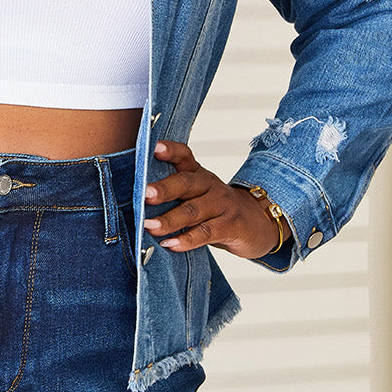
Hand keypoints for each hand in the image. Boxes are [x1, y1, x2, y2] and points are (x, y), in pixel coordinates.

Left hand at [143, 139, 288, 259]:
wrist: (257, 224)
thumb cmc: (216, 210)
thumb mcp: (198, 195)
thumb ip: (174, 196)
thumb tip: (134, 205)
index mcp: (198, 174)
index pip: (184, 156)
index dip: (171, 151)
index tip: (154, 148)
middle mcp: (210, 185)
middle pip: (186, 183)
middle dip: (164, 189)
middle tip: (145, 194)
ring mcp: (222, 205)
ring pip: (193, 210)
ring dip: (169, 219)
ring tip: (149, 226)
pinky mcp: (231, 226)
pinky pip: (206, 232)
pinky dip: (187, 239)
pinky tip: (170, 244)